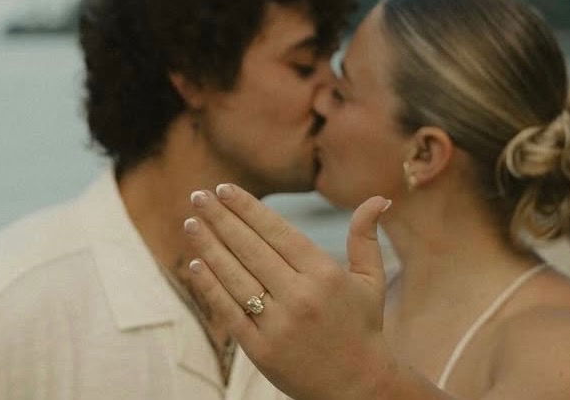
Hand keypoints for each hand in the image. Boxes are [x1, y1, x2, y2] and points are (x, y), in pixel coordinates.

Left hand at [184, 184, 395, 399]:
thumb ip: (365, 238)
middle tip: (198, 195)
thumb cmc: (362, 328)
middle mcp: (301, 296)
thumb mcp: (371, 281)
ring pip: (235, 277)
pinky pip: (229, 311)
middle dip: (221, 218)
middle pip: (251, 249)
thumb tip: (378, 198)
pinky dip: (210, 287)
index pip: (277, 232)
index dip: (248, 209)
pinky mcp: (261, 350)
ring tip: (191, 224)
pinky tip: (196, 264)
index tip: (224, 189)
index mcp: (325, 275)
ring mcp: (279, 324)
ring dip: (209, 247)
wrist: (358, 387)